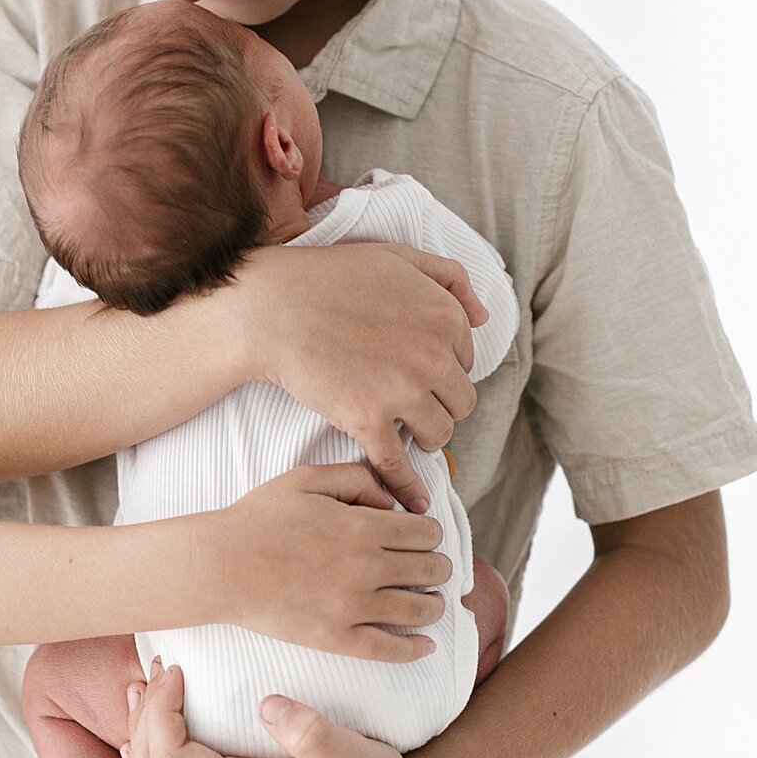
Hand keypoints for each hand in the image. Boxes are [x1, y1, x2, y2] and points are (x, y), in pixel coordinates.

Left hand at [122, 661, 438, 757]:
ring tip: (146, 685)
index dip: (160, 709)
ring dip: (141, 731)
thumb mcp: (355, 757)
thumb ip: (313, 733)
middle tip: (160, 666)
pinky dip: (151, 751)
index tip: (178, 668)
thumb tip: (268, 704)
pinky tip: (157, 720)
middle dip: (144, 714)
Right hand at [216, 463, 450, 657]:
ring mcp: (353, 606)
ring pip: (420, 610)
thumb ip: (356, 479)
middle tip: (432, 568)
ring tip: (430, 602)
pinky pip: (390, 650)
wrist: (221, 565)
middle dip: (438, 567)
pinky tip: (425, 645)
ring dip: (434, 604)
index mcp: (363, 527)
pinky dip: (415, 649)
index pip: (427, 533)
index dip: (432, 533)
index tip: (425, 538)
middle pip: (431, 570)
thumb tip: (390, 501)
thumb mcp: (307, 479)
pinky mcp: (337, 638)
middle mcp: (367, 568)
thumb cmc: (259, 519)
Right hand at [230, 241, 483, 511]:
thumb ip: (449, 278)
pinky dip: (408, 486)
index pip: (466, 360)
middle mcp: (433, 356)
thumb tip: (485, 316)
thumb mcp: (398, 256)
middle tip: (412, 403)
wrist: (271, 306)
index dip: (442, 367)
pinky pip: (398, 464)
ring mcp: (401, 391)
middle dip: (440, 404)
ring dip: (426, 436)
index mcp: (445, 317)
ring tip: (405, 431)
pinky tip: (414, 501)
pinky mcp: (367, 420)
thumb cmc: (329, 277)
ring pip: (439, 434)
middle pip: (461, 402)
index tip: (417, 370)